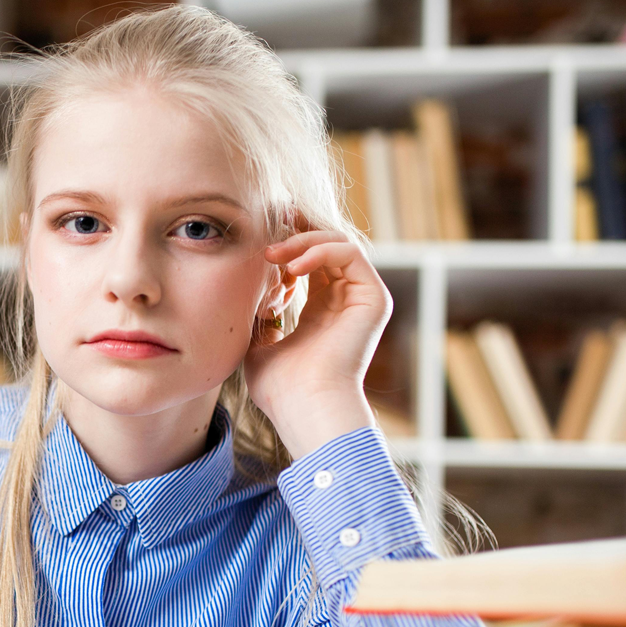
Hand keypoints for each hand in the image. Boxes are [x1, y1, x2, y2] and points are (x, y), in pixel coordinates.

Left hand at [244, 229, 391, 458]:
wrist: (304, 406)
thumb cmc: (279, 388)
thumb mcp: (258, 344)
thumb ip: (259, 314)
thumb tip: (251, 292)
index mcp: (320, 311)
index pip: (307, 260)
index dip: (283, 243)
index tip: (255, 240)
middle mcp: (344, 301)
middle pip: (325, 244)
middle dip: (295, 228)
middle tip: (267, 219)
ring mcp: (361, 298)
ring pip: (337, 242)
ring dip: (301, 240)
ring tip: (271, 252)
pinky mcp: (373, 298)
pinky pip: (349, 253)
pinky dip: (319, 250)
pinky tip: (292, 266)